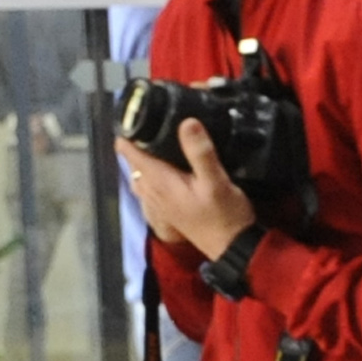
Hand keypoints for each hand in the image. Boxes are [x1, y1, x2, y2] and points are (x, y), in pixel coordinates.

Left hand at [119, 122, 255, 259]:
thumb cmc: (225, 216)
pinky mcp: (167, 210)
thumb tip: (186, 121)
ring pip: (139, 175)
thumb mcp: (216, 181)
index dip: (128, 132)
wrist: (233, 248)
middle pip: (132, 162)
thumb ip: (200, 152)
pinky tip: (166, 168)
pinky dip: (151, 173)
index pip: (129, 153)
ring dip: (144, 159)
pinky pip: (148, 187)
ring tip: (157, 141)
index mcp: (159, 182)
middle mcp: (153, 193)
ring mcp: (159, 203)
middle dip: (137, 142)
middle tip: (151, 121)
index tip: (137, 113)